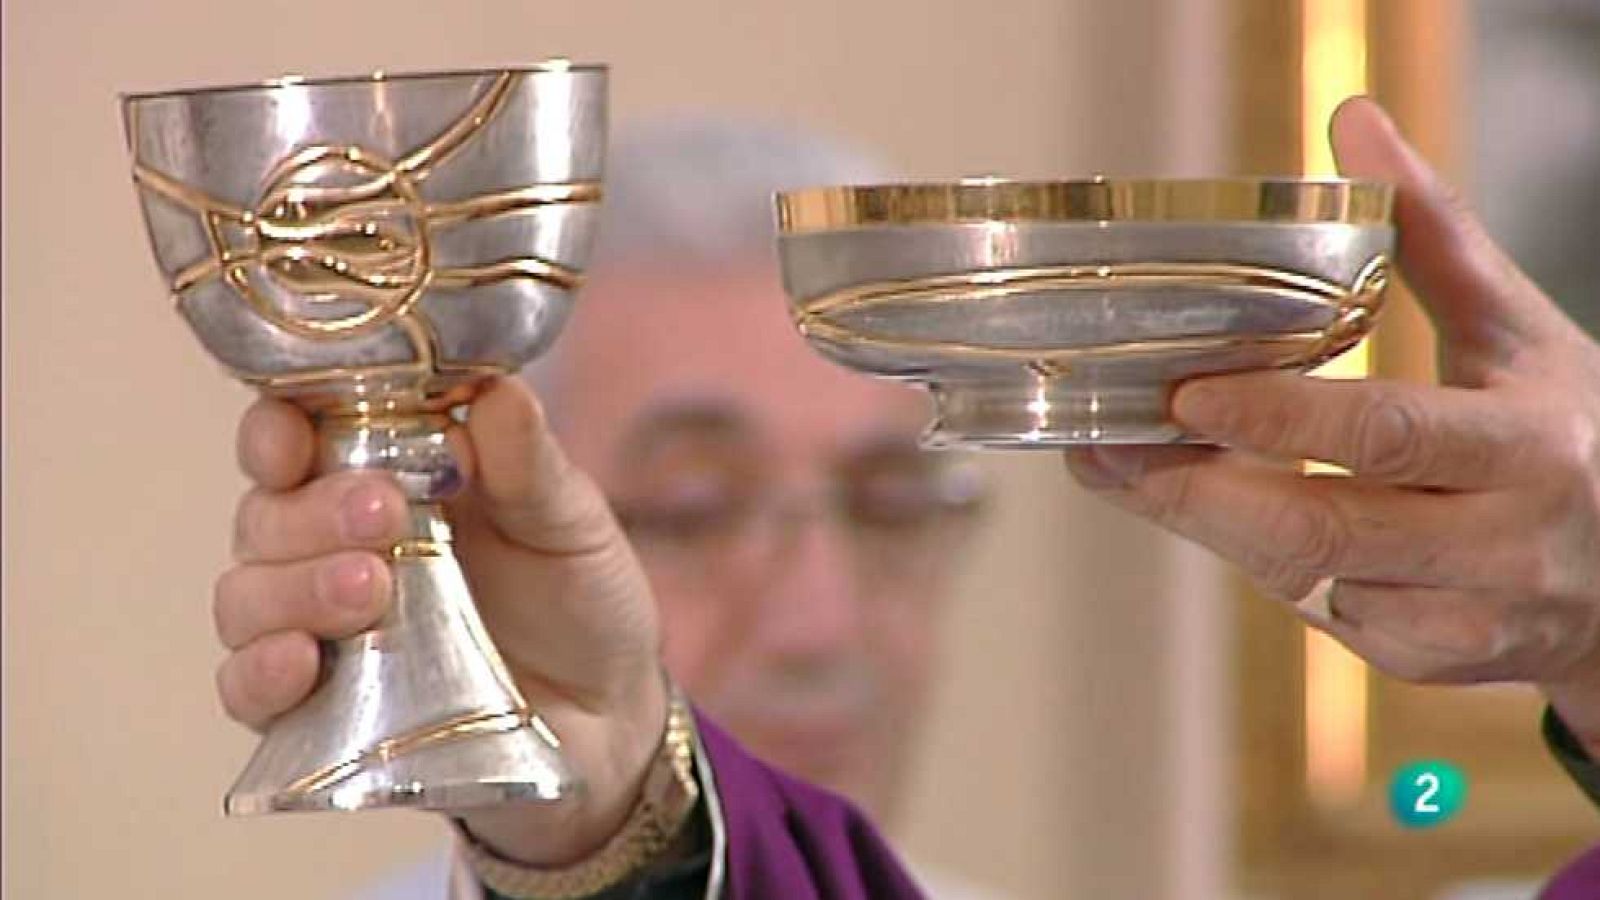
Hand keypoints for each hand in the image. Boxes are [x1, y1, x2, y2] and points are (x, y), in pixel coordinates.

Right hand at [214, 376, 664, 864]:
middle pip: (265, 515)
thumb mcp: (570, 522)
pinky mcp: (316, 711)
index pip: (295, 438)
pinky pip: (248, 690)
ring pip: (246, 597)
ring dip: (292, 588)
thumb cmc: (578, 596)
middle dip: (311, 512)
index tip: (293, 435)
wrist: (610, 712)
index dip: (277, 429)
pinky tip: (301, 662)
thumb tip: (500, 389)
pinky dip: (261, 672)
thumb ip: (528, 463)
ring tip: (369, 589)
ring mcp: (318, 629)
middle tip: (382, 515)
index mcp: (382, 476)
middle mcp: (332, 546)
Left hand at [1065, 97, 1599, 752]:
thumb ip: (1434, 233)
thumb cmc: (1569, 434)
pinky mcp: (1424, 660)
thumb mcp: (1520, 332)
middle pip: (1321, 528)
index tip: (1182, 396)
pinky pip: (1318, 614)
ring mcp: (1462, 617)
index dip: (1279, 421)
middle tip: (1103, 444)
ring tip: (1124, 466)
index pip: (1386, 434)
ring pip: (1303, 578)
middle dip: (1196, 492)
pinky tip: (1219, 514)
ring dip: (1208, 523)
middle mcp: (1498, 542)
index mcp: (1523, 445)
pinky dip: (1261, 564)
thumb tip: (1353, 120)